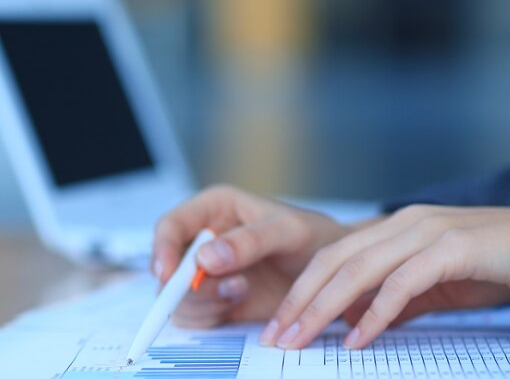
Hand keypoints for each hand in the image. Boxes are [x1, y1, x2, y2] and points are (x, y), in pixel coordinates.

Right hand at [152, 185, 372, 326]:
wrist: (331, 272)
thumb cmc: (313, 238)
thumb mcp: (288, 231)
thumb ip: (250, 240)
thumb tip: (204, 257)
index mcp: (214, 209)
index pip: (171, 225)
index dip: (162, 249)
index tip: (168, 275)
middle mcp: (203, 239)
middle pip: (168, 266)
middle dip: (189, 284)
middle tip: (232, 287)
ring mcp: (207, 272)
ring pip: (177, 294)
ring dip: (205, 300)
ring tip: (243, 290)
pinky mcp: (215, 299)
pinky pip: (194, 314)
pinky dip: (211, 315)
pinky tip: (240, 301)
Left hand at [261, 205, 509, 349]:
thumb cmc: (486, 266)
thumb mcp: (429, 285)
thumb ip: (392, 300)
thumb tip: (351, 323)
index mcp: (392, 226)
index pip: (332, 257)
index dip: (301, 290)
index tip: (280, 326)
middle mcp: (402, 223)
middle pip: (335, 262)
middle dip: (301, 301)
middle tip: (277, 338)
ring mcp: (425, 231)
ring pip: (359, 270)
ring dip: (324, 308)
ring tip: (301, 341)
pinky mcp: (451, 248)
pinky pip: (402, 283)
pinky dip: (375, 313)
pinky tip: (357, 339)